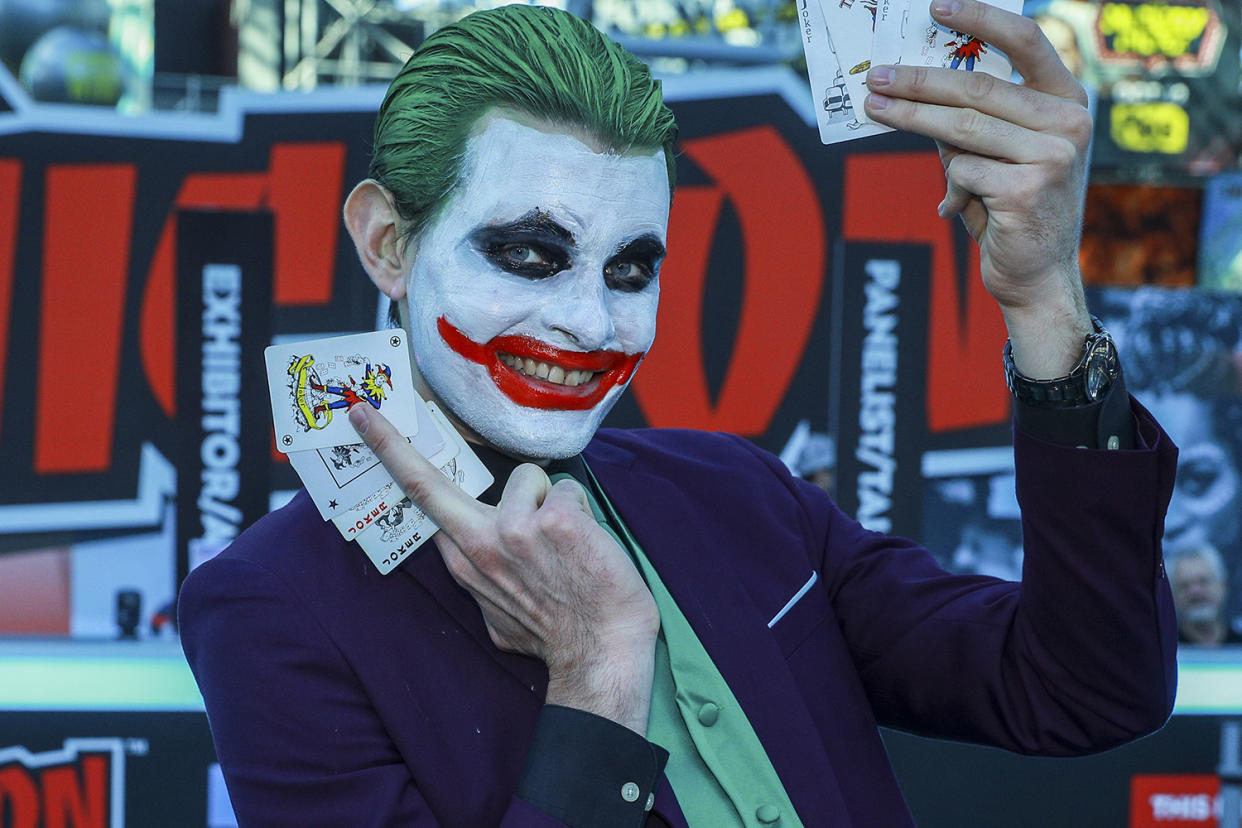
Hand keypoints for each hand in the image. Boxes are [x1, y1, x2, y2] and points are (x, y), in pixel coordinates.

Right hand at [349, 403, 658, 734]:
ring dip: (550, 501)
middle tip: (360, 412)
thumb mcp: (498, 619)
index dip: (390, 458)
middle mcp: (481, 543)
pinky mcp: (557, 521)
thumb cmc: (559, 637)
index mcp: (464, 562)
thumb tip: (484, 574)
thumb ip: (485, 582)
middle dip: (388, 443)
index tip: (361, 420)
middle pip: (428, 482)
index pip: (421, 503)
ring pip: (530, 478)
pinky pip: (567, 491)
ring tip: (565, 543)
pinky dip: (581, 512)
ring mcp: (516, 529)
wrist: (602, 654)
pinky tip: (586, 547)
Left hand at [864, 0, 1093, 375]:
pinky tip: (955, 207)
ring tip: (875, 107)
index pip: (1027, 40)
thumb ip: (974, 120)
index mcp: (1067, 101)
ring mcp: (1054, 155)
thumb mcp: (1000, 154)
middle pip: (977, 87)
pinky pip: (962, 173)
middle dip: (918, 80)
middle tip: (876, 76)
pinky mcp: (1029, 189)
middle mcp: (1070, 122)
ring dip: (910, 117)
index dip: (980, 18)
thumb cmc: (1012, 208)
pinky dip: (949, 188)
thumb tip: (912, 84)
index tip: (935, 7)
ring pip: (962, 128)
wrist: (1037, 274)